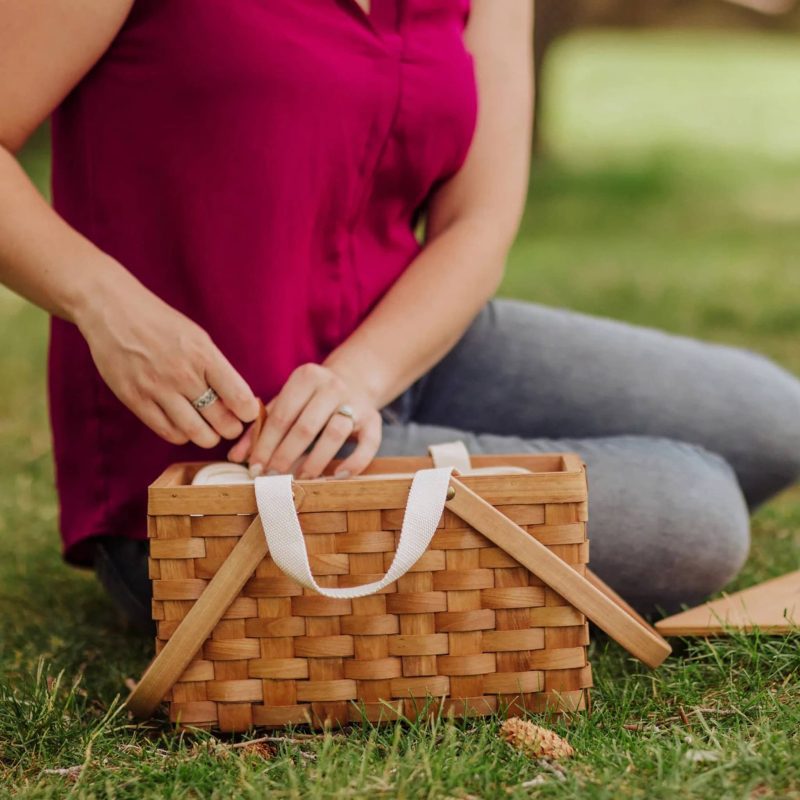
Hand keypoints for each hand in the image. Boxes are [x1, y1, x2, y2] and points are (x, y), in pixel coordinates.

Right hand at [76, 276, 259, 446]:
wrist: (112, 311)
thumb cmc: (161, 323)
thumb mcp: (197, 338)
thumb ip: (217, 368)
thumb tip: (238, 400)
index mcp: (204, 355)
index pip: (239, 397)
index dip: (249, 412)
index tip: (248, 413)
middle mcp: (183, 374)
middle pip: (221, 421)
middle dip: (231, 429)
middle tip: (230, 426)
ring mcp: (157, 389)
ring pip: (196, 433)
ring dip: (208, 437)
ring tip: (209, 431)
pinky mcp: (135, 399)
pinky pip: (167, 432)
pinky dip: (181, 435)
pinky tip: (184, 426)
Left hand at [228, 363, 382, 478]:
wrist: (355, 380)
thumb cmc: (309, 399)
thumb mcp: (284, 404)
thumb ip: (260, 428)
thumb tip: (236, 458)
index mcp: (306, 377)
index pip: (281, 415)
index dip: (266, 444)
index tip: (255, 468)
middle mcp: (333, 386)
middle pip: (306, 427)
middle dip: (286, 456)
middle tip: (273, 477)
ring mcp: (356, 402)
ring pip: (335, 434)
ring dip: (315, 461)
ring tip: (300, 478)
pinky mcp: (374, 419)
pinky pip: (368, 444)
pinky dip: (354, 462)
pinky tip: (337, 476)